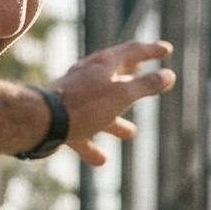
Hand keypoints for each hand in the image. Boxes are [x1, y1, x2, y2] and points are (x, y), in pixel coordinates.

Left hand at [51, 39, 175, 166]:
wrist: (41, 122)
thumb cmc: (84, 106)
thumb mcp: (122, 95)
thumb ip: (146, 86)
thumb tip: (169, 76)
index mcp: (103, 64)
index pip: (132, 51)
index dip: (152, 50)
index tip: (167, 49)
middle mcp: (87, 76)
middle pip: (114, 75)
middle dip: (133, 78)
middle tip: (145, 73)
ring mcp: (73, 98)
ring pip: (99, 109)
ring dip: (116, 122)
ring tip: (131, 133)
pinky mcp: (61, 119)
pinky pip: (82, 133)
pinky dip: (93, 146)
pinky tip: (102, 160)